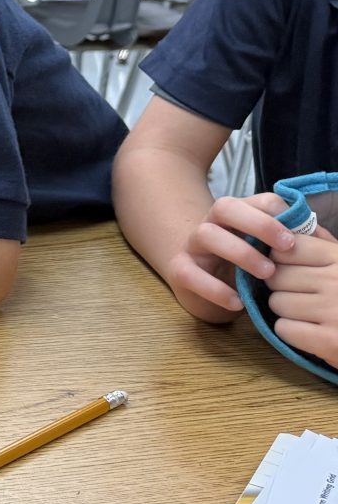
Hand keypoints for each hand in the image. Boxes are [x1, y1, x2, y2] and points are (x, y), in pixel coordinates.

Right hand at [169, 193, 305, 320]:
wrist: (204, 287)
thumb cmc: (245, 267)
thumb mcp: (270, 253)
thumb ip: (297, 245)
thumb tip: (322, 239)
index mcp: (239, 214)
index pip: (258, 200)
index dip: (279, 214)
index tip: (297, 236)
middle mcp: (213, 223)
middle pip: (226, 206)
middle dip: (257, 223)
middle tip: (286, 247)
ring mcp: (193, 245)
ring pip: (206, 234)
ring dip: (239, 251)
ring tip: (267, 274)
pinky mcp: (180, 270)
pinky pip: (190, 274)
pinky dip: (214, 289)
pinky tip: (237, 303)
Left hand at [264, 232, 337, 364]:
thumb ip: (323, 246)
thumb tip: (286, 226)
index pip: (288, 249)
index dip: (284, 262)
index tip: (295, 271)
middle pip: (277, 276)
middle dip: (282, 288)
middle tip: (302, 296)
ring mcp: (335, 311)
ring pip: (277, 303)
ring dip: (286, 311)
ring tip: (309, 314)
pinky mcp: (330, 341)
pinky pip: (284, 328)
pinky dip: (292, 332)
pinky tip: (311, 332)